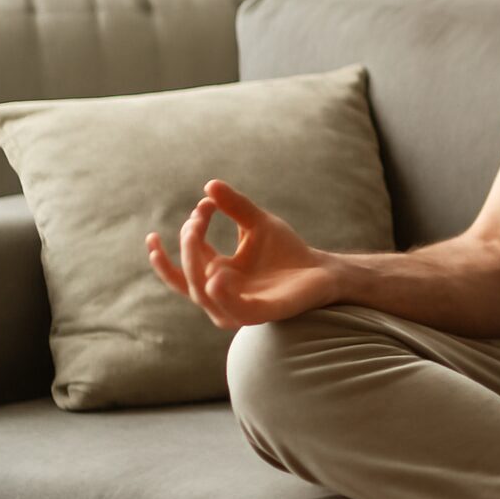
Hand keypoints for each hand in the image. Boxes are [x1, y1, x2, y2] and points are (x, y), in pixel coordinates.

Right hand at [145, 180, 338, 329]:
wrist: (320, 270)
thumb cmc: (285, 251)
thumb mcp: (258, 223)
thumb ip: (235, 207)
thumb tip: (209, 185)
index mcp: (215, 274)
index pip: (182, 263)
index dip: (179, 240)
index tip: (201, 206)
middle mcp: (220, 295)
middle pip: (188, 275)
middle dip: (187, 244)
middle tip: (197, 217)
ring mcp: (238, 307)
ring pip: (203, 295)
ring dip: (194, 266)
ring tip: (194, 233)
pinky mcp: (260, 313)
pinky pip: (235, 311)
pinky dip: (222, 296)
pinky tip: (216, 276)